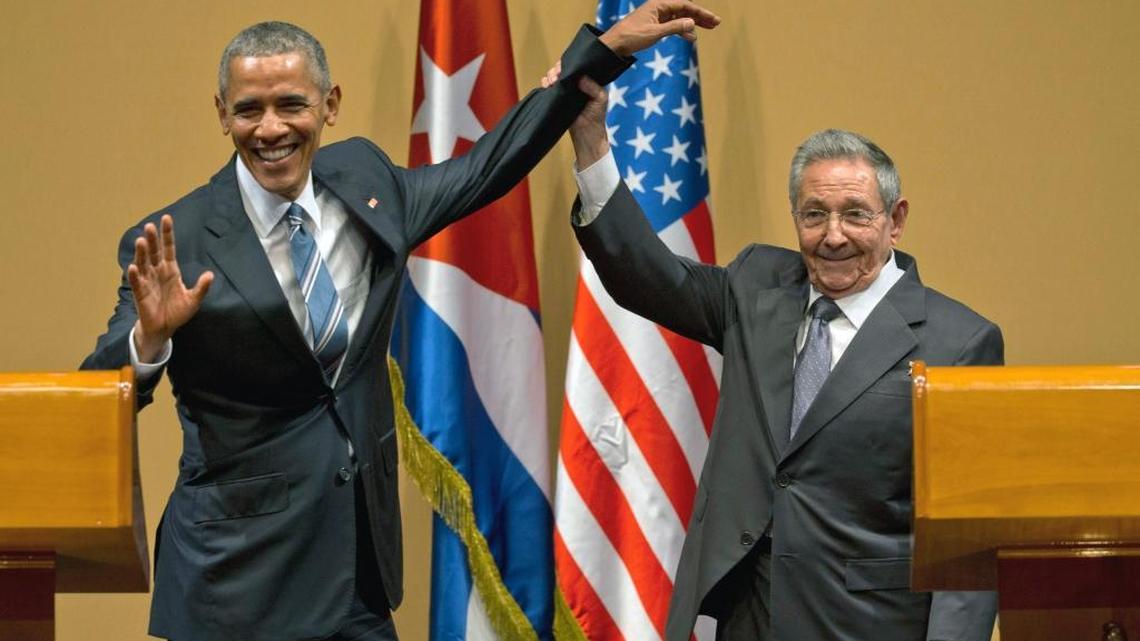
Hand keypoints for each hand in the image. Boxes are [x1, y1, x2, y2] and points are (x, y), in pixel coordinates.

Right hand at [128, 214, 212, 360]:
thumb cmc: (177, 312)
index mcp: (171, 270)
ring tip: (141, 241)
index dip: (167, 235)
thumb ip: (201, 287)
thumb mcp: (193, 299)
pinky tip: (134, 266)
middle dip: (153, 239)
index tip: (166, 219)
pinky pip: (137, 283)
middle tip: (149, 226)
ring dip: (142, 253)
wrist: (164, 328)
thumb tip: (210, 275)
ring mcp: (148, 281)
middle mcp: (157, 272)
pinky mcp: (140, 294)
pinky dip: (135, 275)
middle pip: (154, 252)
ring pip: (144, 264)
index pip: (168, 249)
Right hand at [542, 63, 609, 167]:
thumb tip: (580, 78)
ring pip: (554, 76)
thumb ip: (593, 86)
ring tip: (553, 79)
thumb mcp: (601, 97)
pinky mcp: (557, 98)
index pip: (577, 66)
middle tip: (558, 72)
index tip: (567, 64)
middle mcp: (575, 83)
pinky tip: (547, 85)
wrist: (587, 132)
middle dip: (558, 68)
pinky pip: (548, 88)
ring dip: (551, 75)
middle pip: (563, 69)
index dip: (571, 62)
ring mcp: (565, 90)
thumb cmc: (597, 114)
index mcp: (587, 79)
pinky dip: (545, 84)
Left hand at [600, 0, 720, 56]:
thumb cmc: (631, 37)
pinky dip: (681, 30)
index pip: (685, 5)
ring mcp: (656, 17)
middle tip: (715, 24)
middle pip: (684, 9)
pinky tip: (690, 38)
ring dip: (693, 23)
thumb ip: (674, 27)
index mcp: (658, 5)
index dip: (700, 12)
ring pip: (679, 17)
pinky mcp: (653, 26)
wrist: (614, 45)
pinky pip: (672, 25)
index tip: (713, 20)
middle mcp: (658, 8)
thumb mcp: (655, 33)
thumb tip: (692, 22)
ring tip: (707, 30)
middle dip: (700, 16)